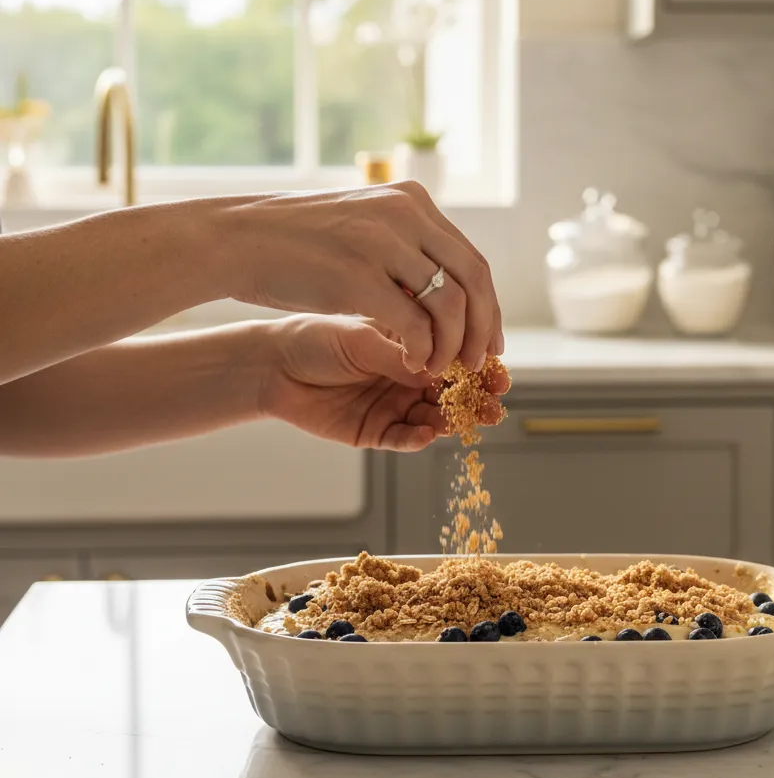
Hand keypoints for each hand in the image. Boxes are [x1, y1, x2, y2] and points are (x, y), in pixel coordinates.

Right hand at [215, 182, 502, 377]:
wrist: (237, 239)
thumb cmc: (298, 244)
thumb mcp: (364, 230)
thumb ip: (406, 249)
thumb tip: (447, 289)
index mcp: (411, 202)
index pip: (472, 260)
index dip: (488, 307)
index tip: (489, 341)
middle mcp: (405, 214)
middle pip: (474, 280)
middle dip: (482, 329)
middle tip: (478, 364)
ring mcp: (382, 242)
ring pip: (450, 304)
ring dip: (454, 346)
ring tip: (442, 371)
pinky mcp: (358, 275)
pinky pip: (414, 324)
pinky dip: (423, 351)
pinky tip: (413, 365)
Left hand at [258, 316, 508, 452]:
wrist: (272, 367)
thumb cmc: (314, 339)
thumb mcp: (362, 338)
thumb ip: (399, 355)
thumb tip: (439, 369)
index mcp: (411, 344)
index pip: (454, 354)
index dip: (478, 364)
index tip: (497, 369)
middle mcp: (407, 375)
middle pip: (453, 391)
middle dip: (476, 398)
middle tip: (494, 404)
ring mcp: (393, 404)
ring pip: (434, 417)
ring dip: (453, 421)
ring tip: (464, 421)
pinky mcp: (375, 431)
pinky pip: (404, 439)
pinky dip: (418, 439)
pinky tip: (427, 434)